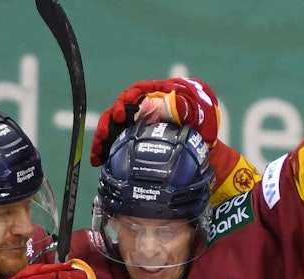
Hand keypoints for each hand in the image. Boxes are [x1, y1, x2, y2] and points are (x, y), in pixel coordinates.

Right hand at [90, 78, 221, 165]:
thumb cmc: (203, 122)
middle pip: (119, 110)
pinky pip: (116, 142)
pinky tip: (97, 161)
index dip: (126, 100)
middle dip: (108, 123)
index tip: (121, 113)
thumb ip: (184, 104)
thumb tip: (167, 101)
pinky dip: (105, 150)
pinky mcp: (133, 139)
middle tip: (105, 135)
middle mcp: (143, 108)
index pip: (136, 92)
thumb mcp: (198, 111)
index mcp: (156, 95)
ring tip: (97, 153)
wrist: (206, 146)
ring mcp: (137, 124)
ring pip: (113, 127)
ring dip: (102, 139)